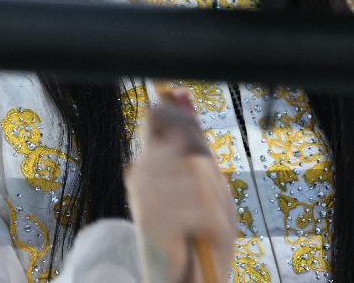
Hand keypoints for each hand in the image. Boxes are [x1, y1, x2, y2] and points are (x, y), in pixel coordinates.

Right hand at [125, 91, 236, 282]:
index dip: (179, 113)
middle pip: (189, 144)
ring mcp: (143, 195)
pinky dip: (210, 220)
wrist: (186, 280)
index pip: (160, 114)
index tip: (194, 134)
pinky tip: (198, 233)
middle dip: (209, 173)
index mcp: (151, 158)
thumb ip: (193, 138)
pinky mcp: (150, 219)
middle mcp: (140, 172)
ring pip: (198, 174)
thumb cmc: (199, 231)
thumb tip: (180, 91)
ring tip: (201, 222)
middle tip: (206, 204)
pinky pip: (199, 205)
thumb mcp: (204, 181)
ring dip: (213, 201)